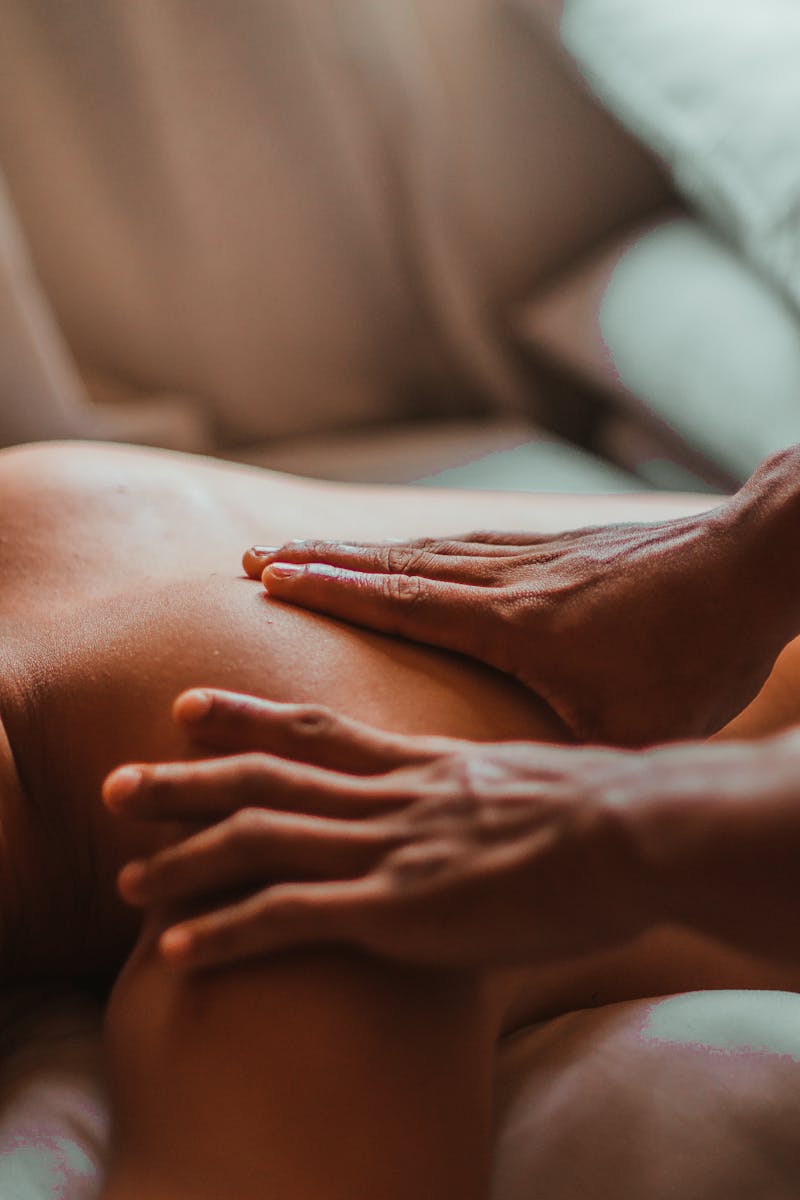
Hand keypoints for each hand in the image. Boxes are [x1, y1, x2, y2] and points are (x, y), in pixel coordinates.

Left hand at [102, 688, 649, 969]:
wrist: (629, 831)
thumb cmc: (596, 811)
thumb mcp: (525, 782)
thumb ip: (481, 788)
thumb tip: (480, 800)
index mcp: (417, 764)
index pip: (313, 727)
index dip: (245, 716)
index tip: (187, 707)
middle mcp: (386, 797)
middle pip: (264, 778)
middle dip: (183, 782)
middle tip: (116, 784)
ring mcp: (385, 849)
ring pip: (260, 841)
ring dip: (184, 860)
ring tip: (125, 882)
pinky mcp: (396, 908)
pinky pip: (291, 919)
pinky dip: (227, 934)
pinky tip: (178, 954)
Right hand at [241, 502, 782, 745]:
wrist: (752, 563)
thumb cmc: (698, 652)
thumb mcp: (633, 727)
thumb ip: (569, 763)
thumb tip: (525, 813)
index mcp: (514, 624)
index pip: (401, 601)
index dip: (330, 589)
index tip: (269, 576)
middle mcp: (509, 580)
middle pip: (397, 566)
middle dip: (322, 562)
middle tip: (259, 557)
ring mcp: (533, 557)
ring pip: (427, 550)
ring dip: (361, 552)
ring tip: (311, 548)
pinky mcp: (559, 548)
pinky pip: (468, 544)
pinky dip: (419, 549)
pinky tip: (410, 553)